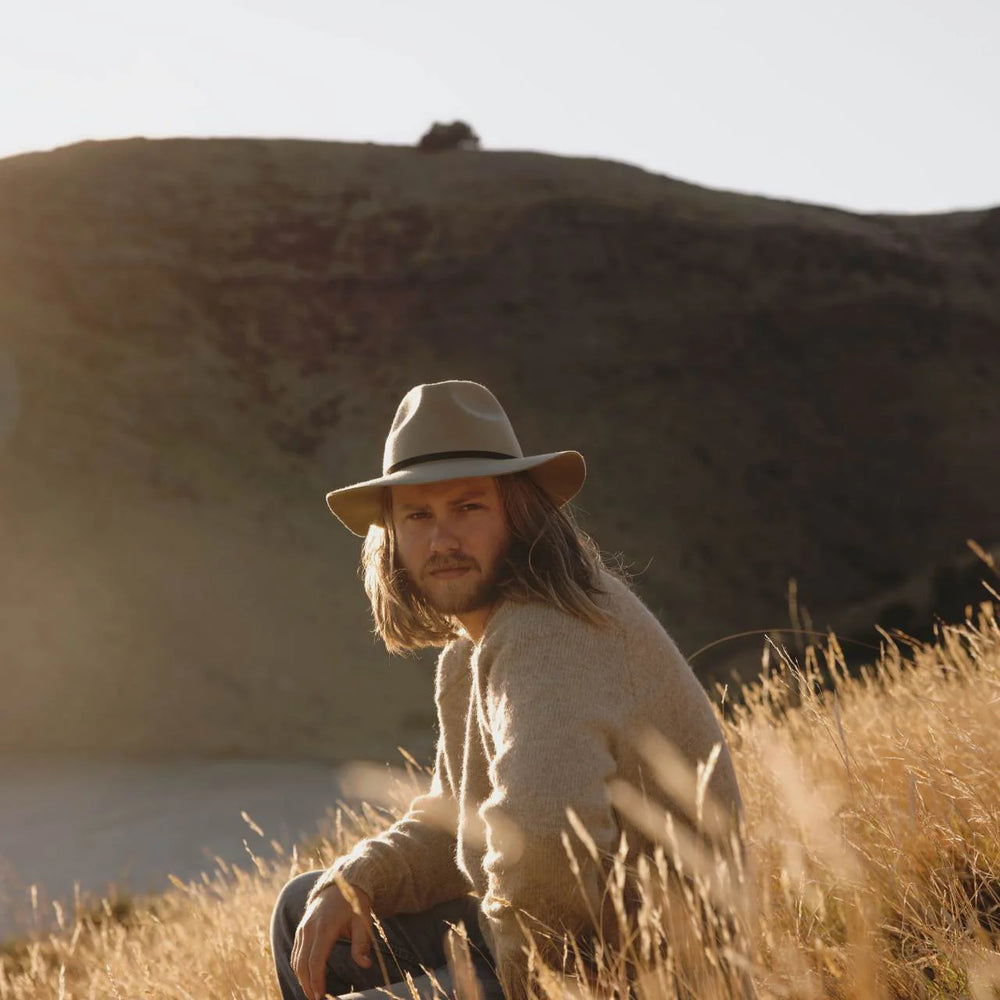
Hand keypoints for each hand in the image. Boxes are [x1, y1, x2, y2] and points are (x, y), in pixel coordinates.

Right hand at [291, 881, 373, 999]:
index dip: (316, 981)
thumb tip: (366, 964)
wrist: (341, 882)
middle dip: (307, 984)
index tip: (321, 996)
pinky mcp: (301, 928)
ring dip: (301, 978)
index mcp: (324, 927)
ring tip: (311, 992)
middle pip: (302, 964)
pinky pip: (296, 952)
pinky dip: (299, 967)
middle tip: (316, 999)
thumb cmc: (354, 903)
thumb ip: (362, 943)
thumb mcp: (362, 920)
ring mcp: (303, 927)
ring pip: (296, 959)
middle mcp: (309, 928)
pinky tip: (307, 977)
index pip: (315, 961)